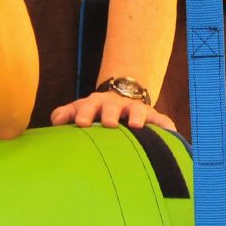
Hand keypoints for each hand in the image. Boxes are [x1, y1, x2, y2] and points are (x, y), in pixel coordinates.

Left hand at [50, 91, 177, 131]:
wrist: (122, 94)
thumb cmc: (95, 110)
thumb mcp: (79, 109)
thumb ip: (64, 114)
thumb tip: (56, 122)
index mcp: (94, 103)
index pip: (87, 106)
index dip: (84, 113)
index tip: (81, 123)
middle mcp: (115, 104)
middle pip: (111, 107)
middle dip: (110, 114)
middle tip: (108, 123)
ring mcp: (134, 109)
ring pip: (137, 110)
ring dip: (136, 116)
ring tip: (136, 126)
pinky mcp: (152, 116)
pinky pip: (161, 119)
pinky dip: (165, 124)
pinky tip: (170, 131)